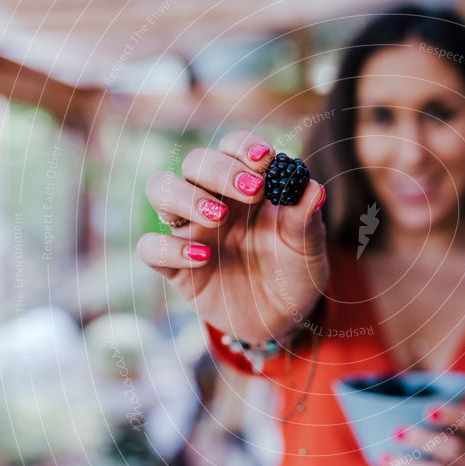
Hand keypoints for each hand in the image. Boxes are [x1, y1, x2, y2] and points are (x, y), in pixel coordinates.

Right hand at [137, 130, 328, 341]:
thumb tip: (313, 188)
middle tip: (254, 191)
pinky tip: (203, 257)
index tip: (265, 160)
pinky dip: (170, 247)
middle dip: (221, 169)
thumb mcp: (308, 248)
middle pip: (195, 162)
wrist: (283, 317)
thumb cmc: (295, 271)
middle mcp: (214, 199)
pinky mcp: (176, 266)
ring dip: (185, 196)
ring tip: (219, 215)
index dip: (243, 148)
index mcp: (247, 186)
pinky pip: (151, 247)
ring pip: (160, 189)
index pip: (233, 148)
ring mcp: (191, 231)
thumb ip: (306, 219)